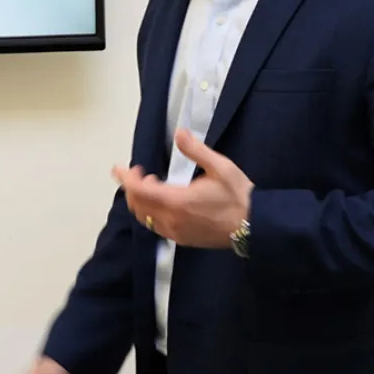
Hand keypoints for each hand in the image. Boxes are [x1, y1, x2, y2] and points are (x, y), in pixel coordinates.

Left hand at [113, 128, 253, 247]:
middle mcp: (172, 220)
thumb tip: (179, 134)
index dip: (126, 178)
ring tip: (151, 184)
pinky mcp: (182, 239)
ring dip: (140, 201)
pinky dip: (150, 213)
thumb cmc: (238, 195)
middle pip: (138, 205)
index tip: (119, 168)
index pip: (139, 190)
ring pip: (144, 218)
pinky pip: (156, 226)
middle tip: (138, 173)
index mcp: (178, 201)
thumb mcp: (220, 166)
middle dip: (132, 188)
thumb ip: (196, 150)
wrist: (254, 226)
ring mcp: (176, 232)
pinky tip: (162, 202)